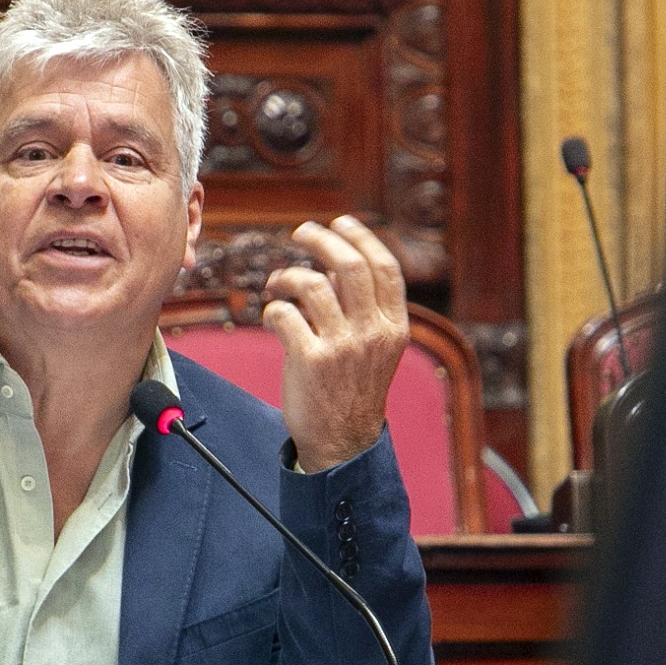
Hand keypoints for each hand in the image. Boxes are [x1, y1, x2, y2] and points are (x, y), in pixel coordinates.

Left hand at [262, 216, 407, 471]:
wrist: (342, 442)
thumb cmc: (352, 388)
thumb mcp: (375, 347)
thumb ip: (363, 306)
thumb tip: (340, 261)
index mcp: (394, 327)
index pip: (385, 267)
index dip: (361, 237)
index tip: (339, 222)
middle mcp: (372, 333)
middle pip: (349, 265)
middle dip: (321, 239)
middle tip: (300, 232)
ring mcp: (342, 347)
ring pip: (312, 284)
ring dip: (287, 276)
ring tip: (277, 284)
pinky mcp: (310, 360)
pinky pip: (285, 314)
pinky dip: (272, 309)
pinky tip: (271, 317)